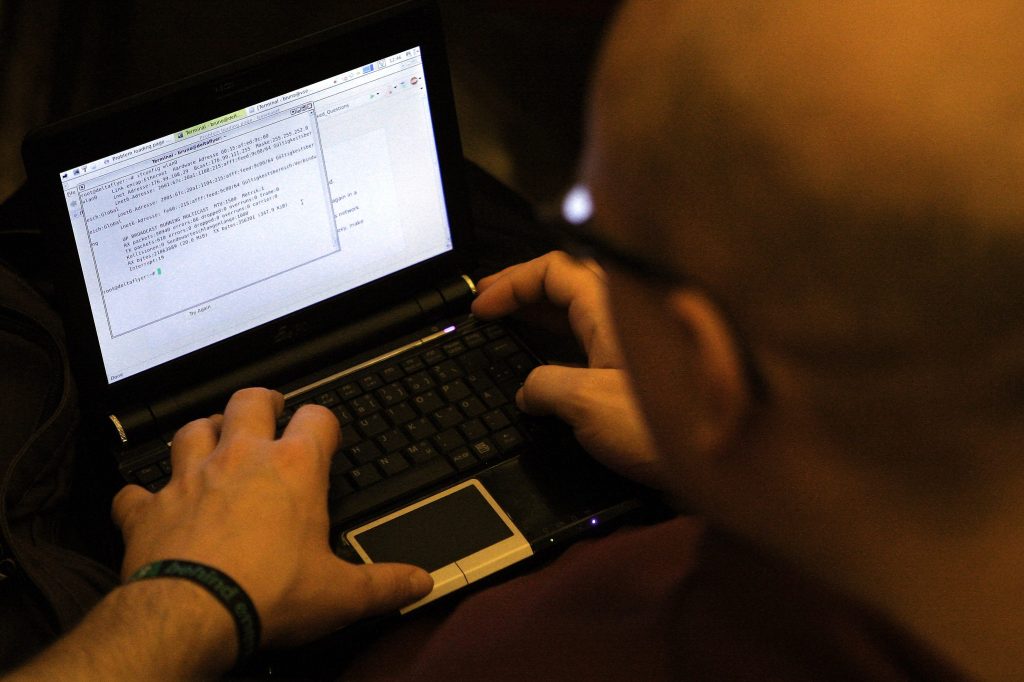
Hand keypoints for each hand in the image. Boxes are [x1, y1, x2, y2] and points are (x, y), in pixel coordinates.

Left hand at [112, 388, 432, 648]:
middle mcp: (241, 460)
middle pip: (250, 401)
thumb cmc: (268, 593)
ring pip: (192, 430)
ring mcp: (191, 478)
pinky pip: (136, 491)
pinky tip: (146, 501)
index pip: (317, 418)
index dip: (325, 421)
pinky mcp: (150, 509)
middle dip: (262, 400)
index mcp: (293, 469)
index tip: (326, 433)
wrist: (194, 613)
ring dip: (202, 432)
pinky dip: (140, 494)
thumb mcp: (341, 594)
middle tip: (269, 408)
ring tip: (211, 439)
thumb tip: (420, 582)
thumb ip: (385, 584)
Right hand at [471, 251, 660, 486]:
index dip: (511, 282)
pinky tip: (545, 365)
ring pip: (579, 313)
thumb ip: (544, 386)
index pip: (553, 269)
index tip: (482, 306)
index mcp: (611, 308)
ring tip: (509, 327)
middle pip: (566, 284)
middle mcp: (625, 316)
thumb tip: (529, 392)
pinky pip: (592, 341)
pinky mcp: (639, 370)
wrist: (719, 462)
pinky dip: (561, 343)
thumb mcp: (584, 402)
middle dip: (523, 293)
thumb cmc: (662, 426)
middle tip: (488, 306)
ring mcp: (634, 342)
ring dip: (541, 317)